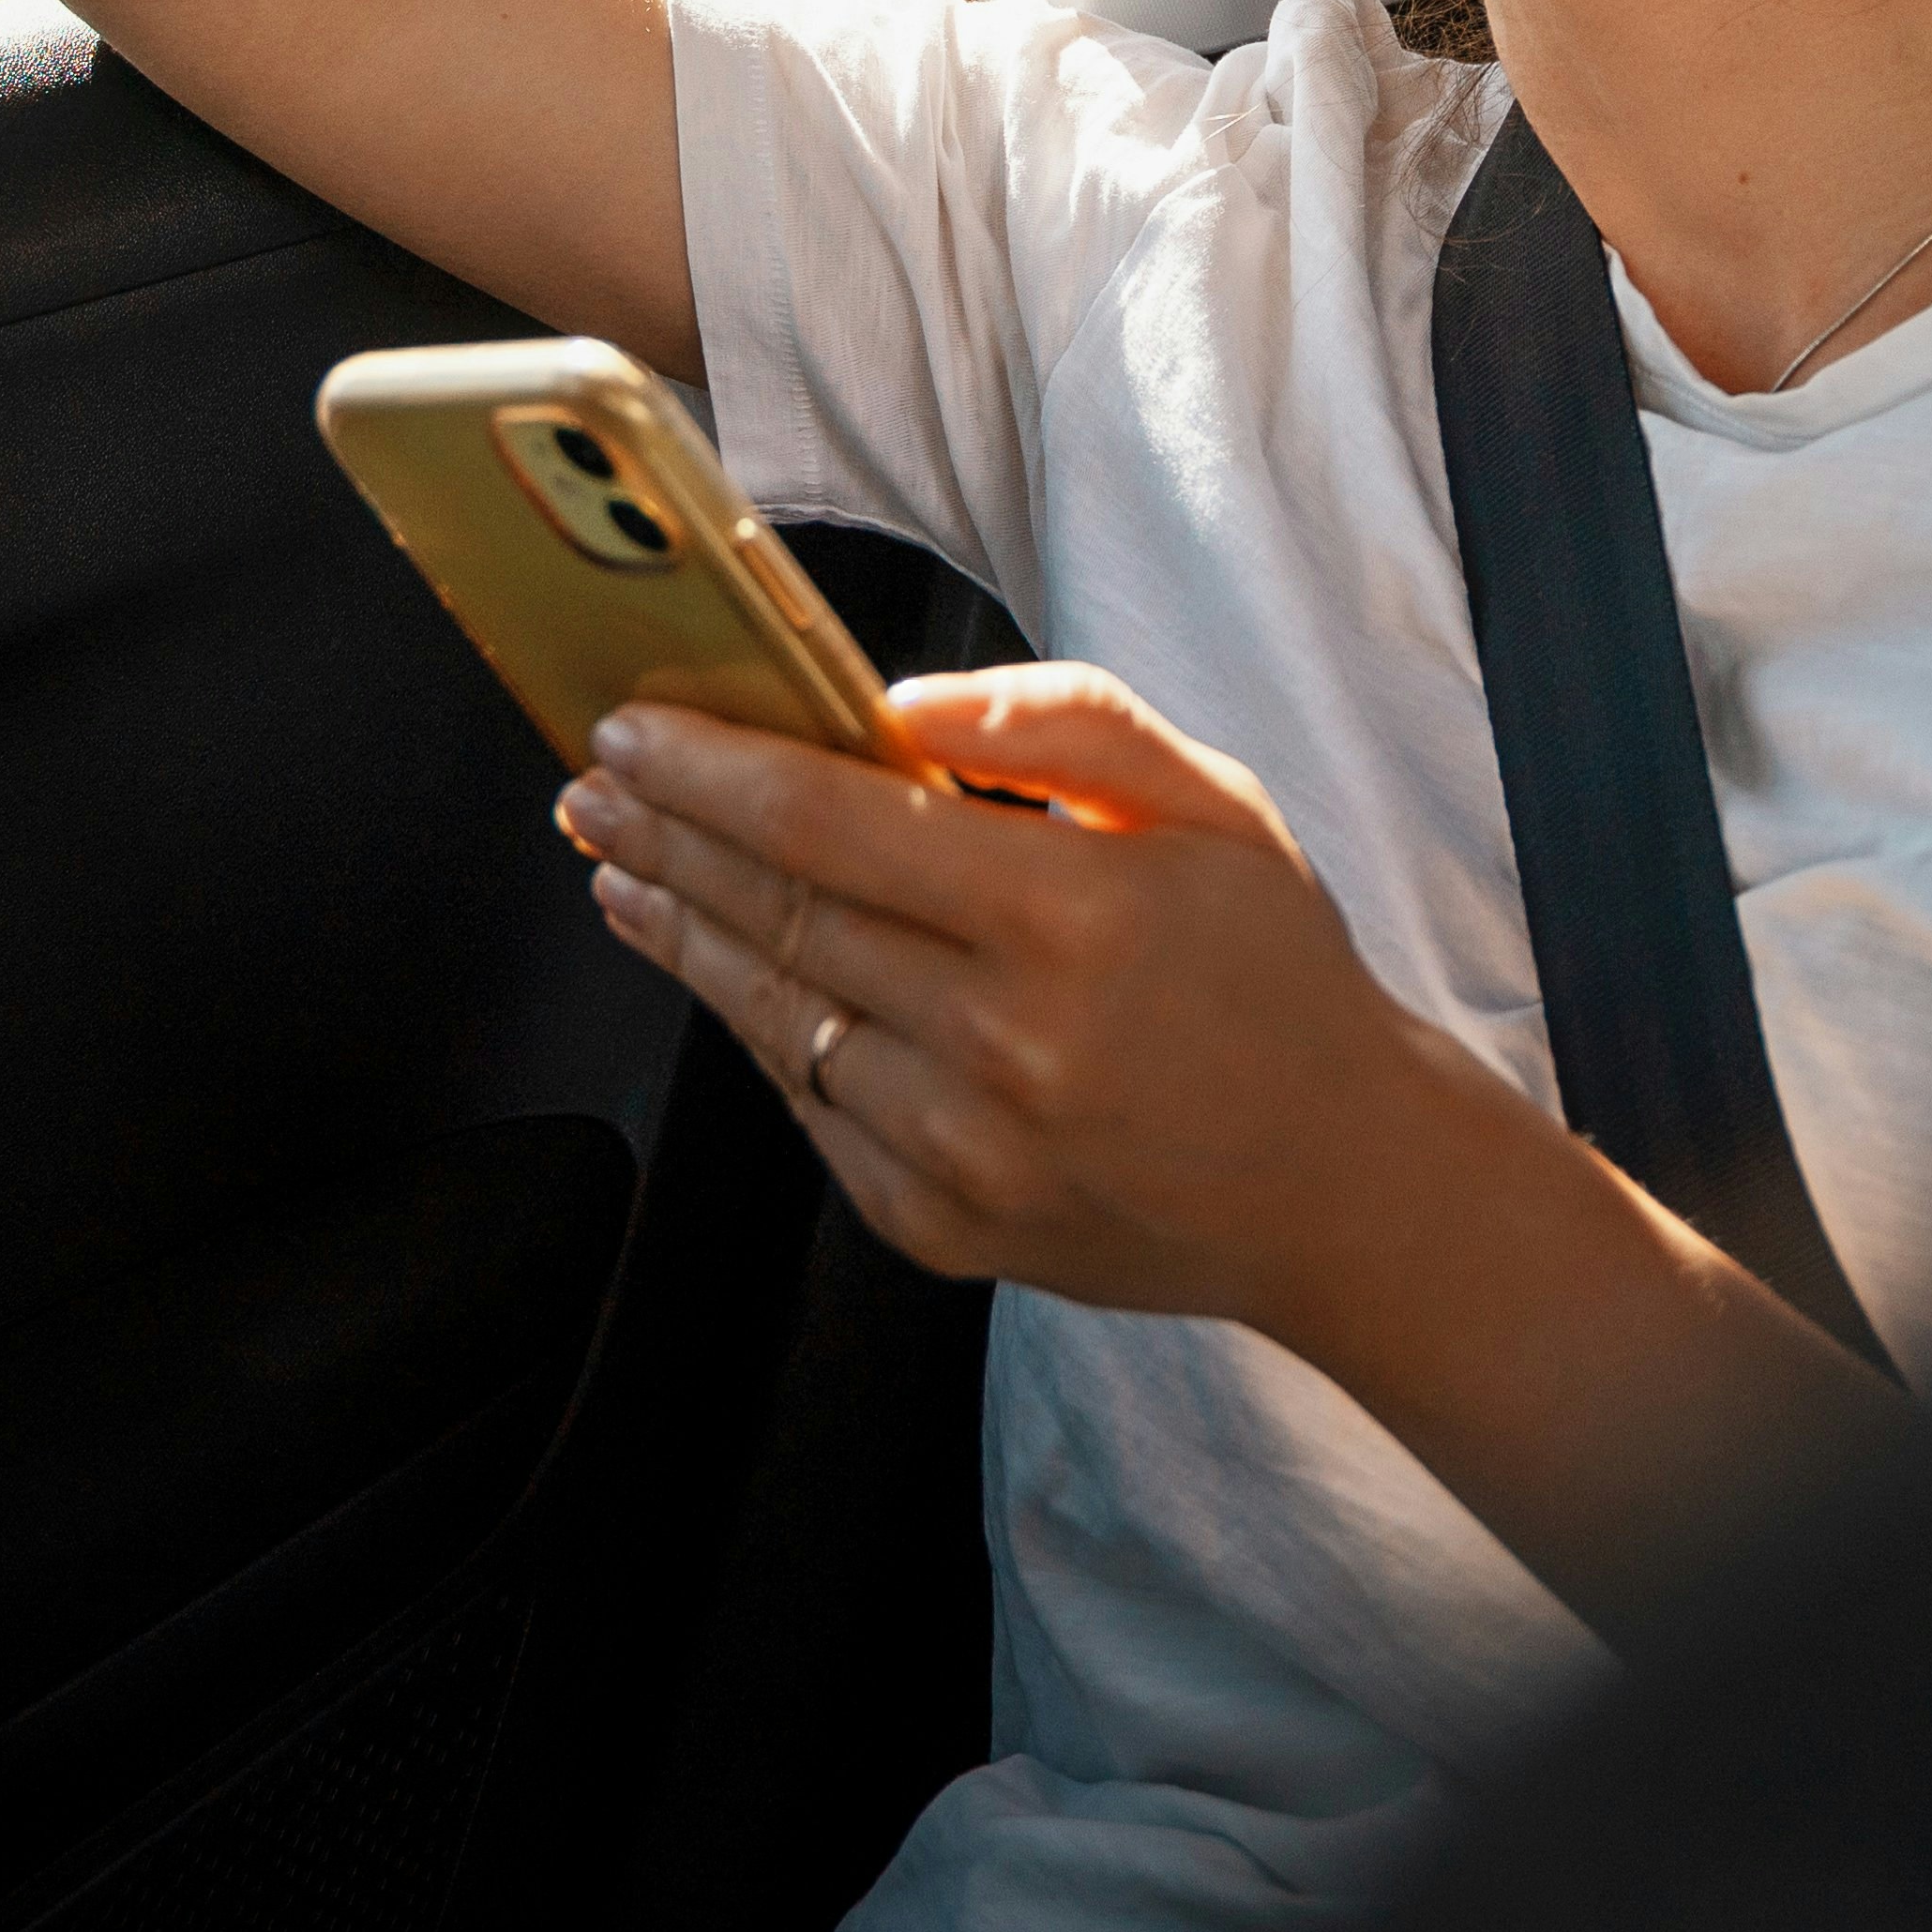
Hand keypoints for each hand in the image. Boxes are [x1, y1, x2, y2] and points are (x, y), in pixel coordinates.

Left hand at [562, 665, 1510, 1336]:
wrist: (1340, 1188)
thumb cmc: (1273, 975)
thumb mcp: (1213, 804)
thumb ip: (1062, 725)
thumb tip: (896, 704)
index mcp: (1070, 916)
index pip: (835, 825)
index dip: (713, 772)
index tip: (635, 727)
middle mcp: (1005, 1044)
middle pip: (781, 917)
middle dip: (667, 839)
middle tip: (592, 787)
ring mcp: (964, 1151)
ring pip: (776, 1017)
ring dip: (681, 935)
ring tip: (620, 870)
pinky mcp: (940, 1227)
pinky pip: (813, 1109)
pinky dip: (758, 1029)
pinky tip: (720, 972)